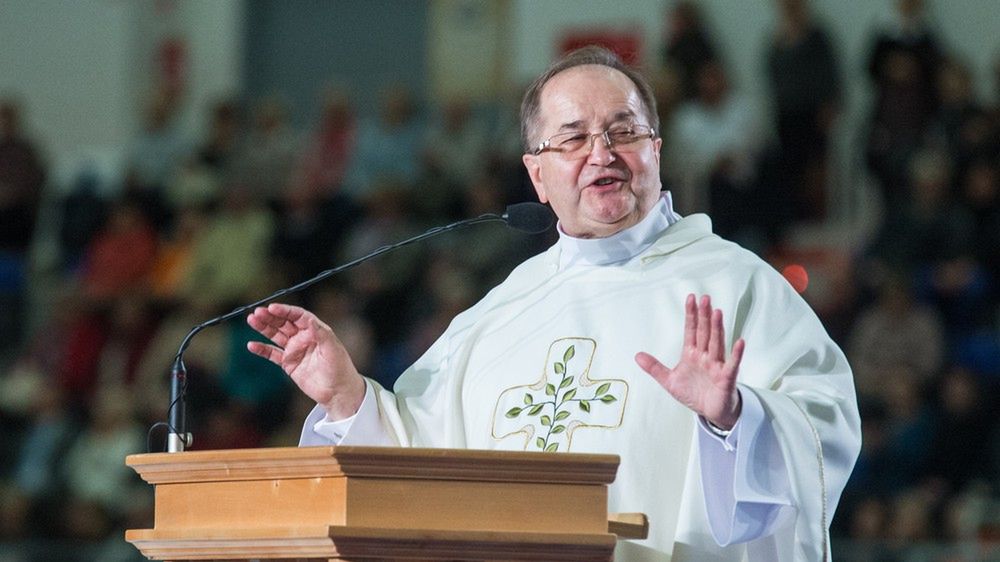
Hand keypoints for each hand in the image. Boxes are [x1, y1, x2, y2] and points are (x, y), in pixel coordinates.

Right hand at [246, 303, 364, 418]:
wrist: (337, 392)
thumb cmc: (340, 368)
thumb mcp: (333, 349)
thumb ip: (321, 334)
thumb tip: (310, 320)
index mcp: (315, 330)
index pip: (297, 316)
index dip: (285, 310)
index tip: (272, 307)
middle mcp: (303, 337)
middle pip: (283, 323)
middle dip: (270, 316)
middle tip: (257, 312)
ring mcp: (294, 350)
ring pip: (275, 335)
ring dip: (263, 328)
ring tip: (251, 320)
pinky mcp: (288, 363)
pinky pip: (272, 354)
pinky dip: (262, 349)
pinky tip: (251, 345)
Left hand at [635, 294, 744, 429]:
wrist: (710, 412)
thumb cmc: (693, 394)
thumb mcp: (669, 381)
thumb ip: (654, 368)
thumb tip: (637, 356)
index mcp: (692, 354)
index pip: (691, 330)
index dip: (691, 315)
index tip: (691, 298)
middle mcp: (705, 356)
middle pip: (705, 333)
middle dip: (704, 316)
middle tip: (705, 298)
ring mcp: (717, 366)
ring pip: (717, 344)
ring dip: (717, 329)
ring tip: (717, 312)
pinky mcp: (726, 378)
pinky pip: (732, 365)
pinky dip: (736, 354)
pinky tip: (739, 342)